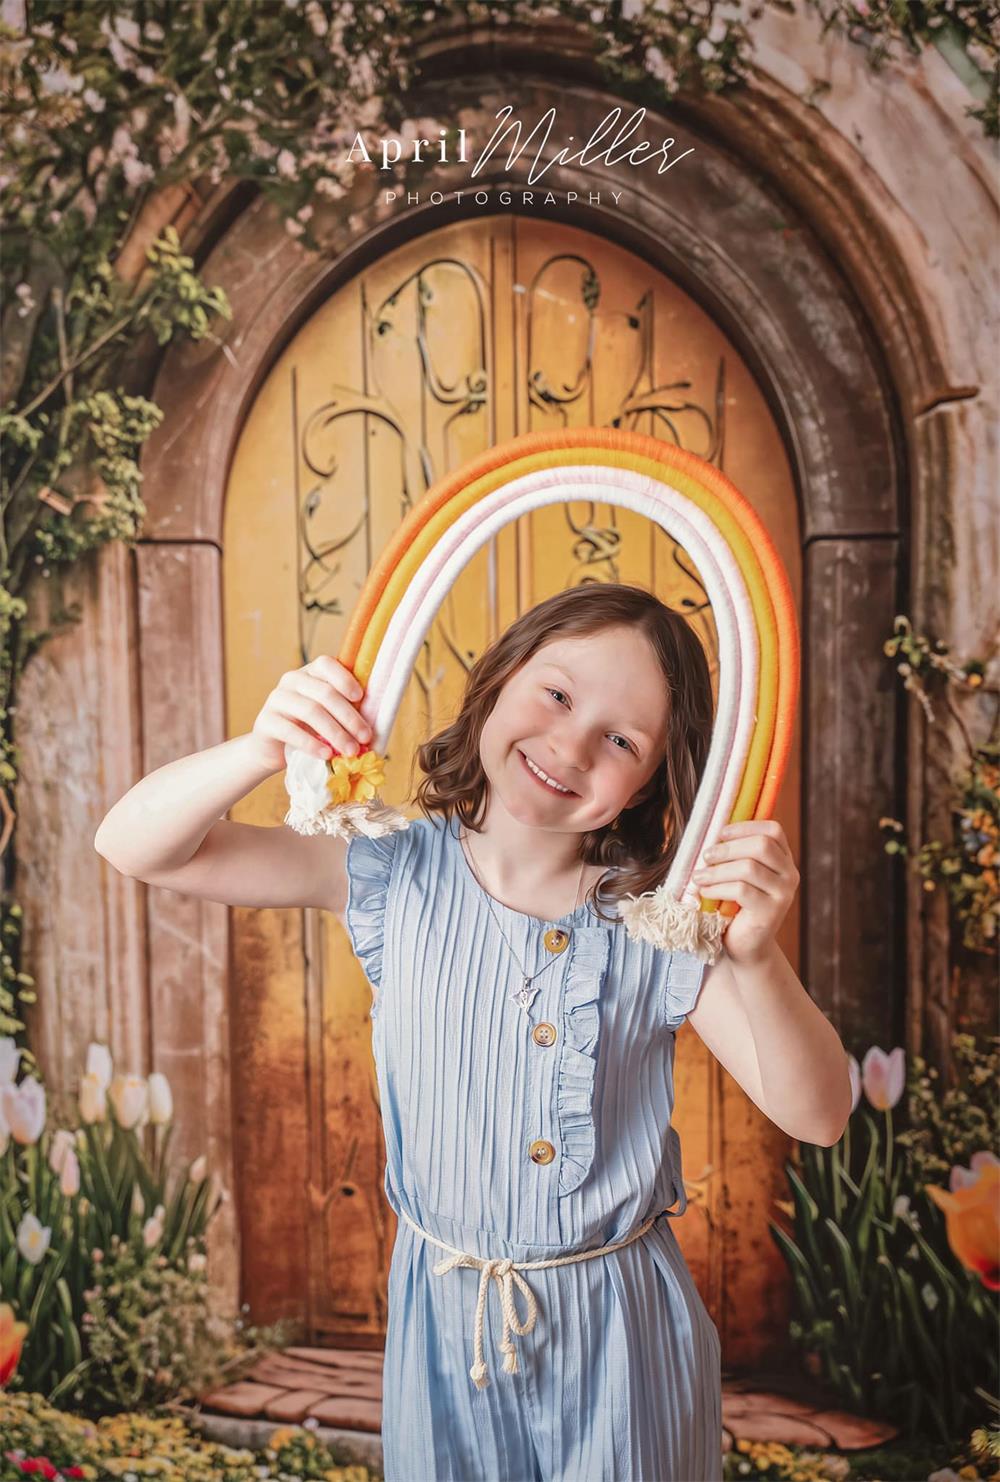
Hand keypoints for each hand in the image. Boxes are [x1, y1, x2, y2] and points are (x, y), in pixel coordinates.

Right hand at [248, 656, 371, 772]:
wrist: (273, 749)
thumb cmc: (309, 729)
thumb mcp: (328, 716)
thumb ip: (345, 712)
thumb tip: (372, 725)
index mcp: (310, 673)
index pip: (326, 664)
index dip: (345, 679)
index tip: (361, 698)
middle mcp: (291, 680)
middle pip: (324, 693)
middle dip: (349, 717)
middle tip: (365, 737)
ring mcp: (276, 699)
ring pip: (310, 711)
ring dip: (335, 733)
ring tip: (351, 751)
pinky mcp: (265, 721)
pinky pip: (290, 730)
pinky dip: (312, 744)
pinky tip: (326, 755)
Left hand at [692, 820, 799, 965]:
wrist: (744, 945)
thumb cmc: (735, 905)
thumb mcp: (737, 874)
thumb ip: (734, 854)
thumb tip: (712, 832)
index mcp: (783, 859)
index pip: (773, 831)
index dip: (746, 827)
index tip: (720, 833)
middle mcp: (789, 874)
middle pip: (762, 845)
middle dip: (728, 848)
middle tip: (706, 856)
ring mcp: (783, 894)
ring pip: (749, 868)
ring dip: (717, 870)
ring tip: (699, 877)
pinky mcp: (771, 912)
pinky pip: (741, 890)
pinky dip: (717, 888)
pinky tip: (705, 892)